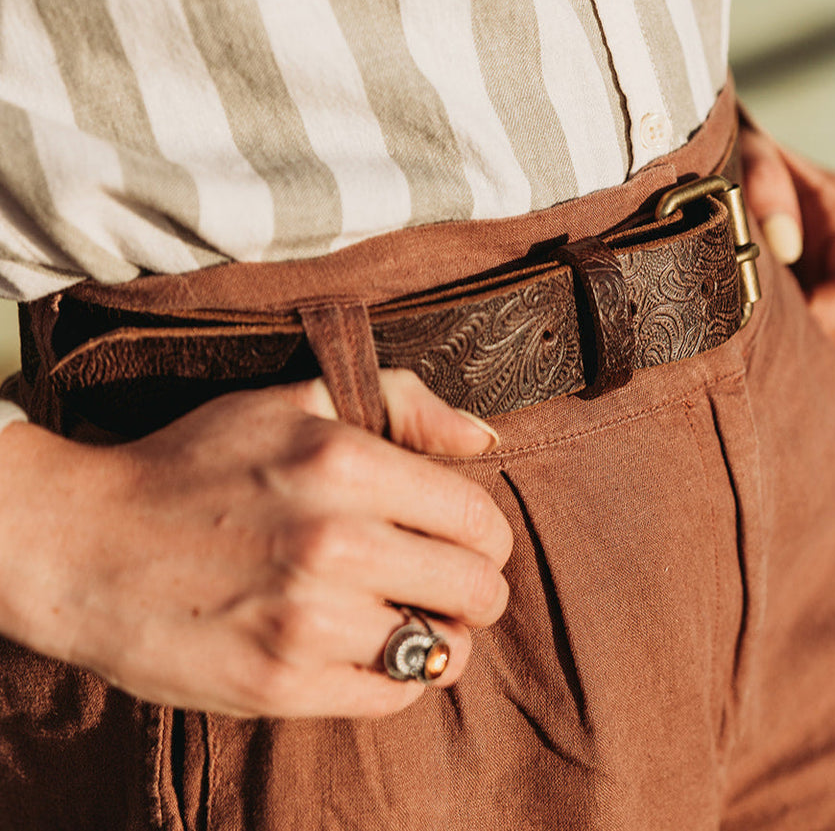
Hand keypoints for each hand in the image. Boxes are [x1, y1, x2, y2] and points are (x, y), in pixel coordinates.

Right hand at [0, 371, 510, 717]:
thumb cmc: (201, 461)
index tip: (467, 539)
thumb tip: (485, 438)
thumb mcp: (297, 399)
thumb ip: (404, 402)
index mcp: (347, 464)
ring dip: (437, 633)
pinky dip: (398, 674)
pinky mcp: (278, 686)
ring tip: (406, 611)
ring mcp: (305, 622)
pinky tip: (369, 645)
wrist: (86, 543)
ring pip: (442, 650)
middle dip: (476, 587)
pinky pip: (393, 696)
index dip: (487, 535)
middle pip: (477, 590)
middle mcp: (333, 544)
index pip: (479, 521)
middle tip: (447, 580)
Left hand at [740, 117, 834, 372]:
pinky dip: (816, 351)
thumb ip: (765, 185)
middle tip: (778, 356)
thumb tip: (785, 243)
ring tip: (779, 361)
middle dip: (825, 339)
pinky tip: (784, 358)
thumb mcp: (747, 154)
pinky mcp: (828, 288)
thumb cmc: (738, 155)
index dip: (826, 317)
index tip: (786, 330)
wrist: (730, 159)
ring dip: (822, 350)